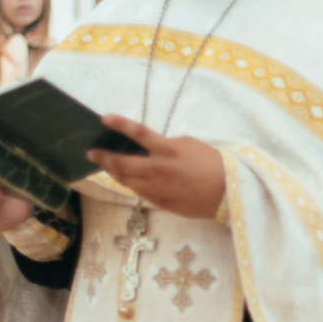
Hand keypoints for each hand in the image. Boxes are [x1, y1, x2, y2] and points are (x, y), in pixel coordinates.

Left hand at [87, 114, 226, 219]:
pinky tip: (126, 180)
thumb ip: (168, 144)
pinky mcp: (162, 203)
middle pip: (123, 164)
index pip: (138, 133)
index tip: (104, 118)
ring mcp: (159, 189)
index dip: (120, 124)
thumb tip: (152, 147)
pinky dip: (131, 184)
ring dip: (113, 173)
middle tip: (92, 153)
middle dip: (104, 157)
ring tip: (106, 166)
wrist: (229, 193)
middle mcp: (160, 170)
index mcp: (169, 150)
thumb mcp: (190, 145)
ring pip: (127, 181)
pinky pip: (140, 192)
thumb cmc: (214, 164)